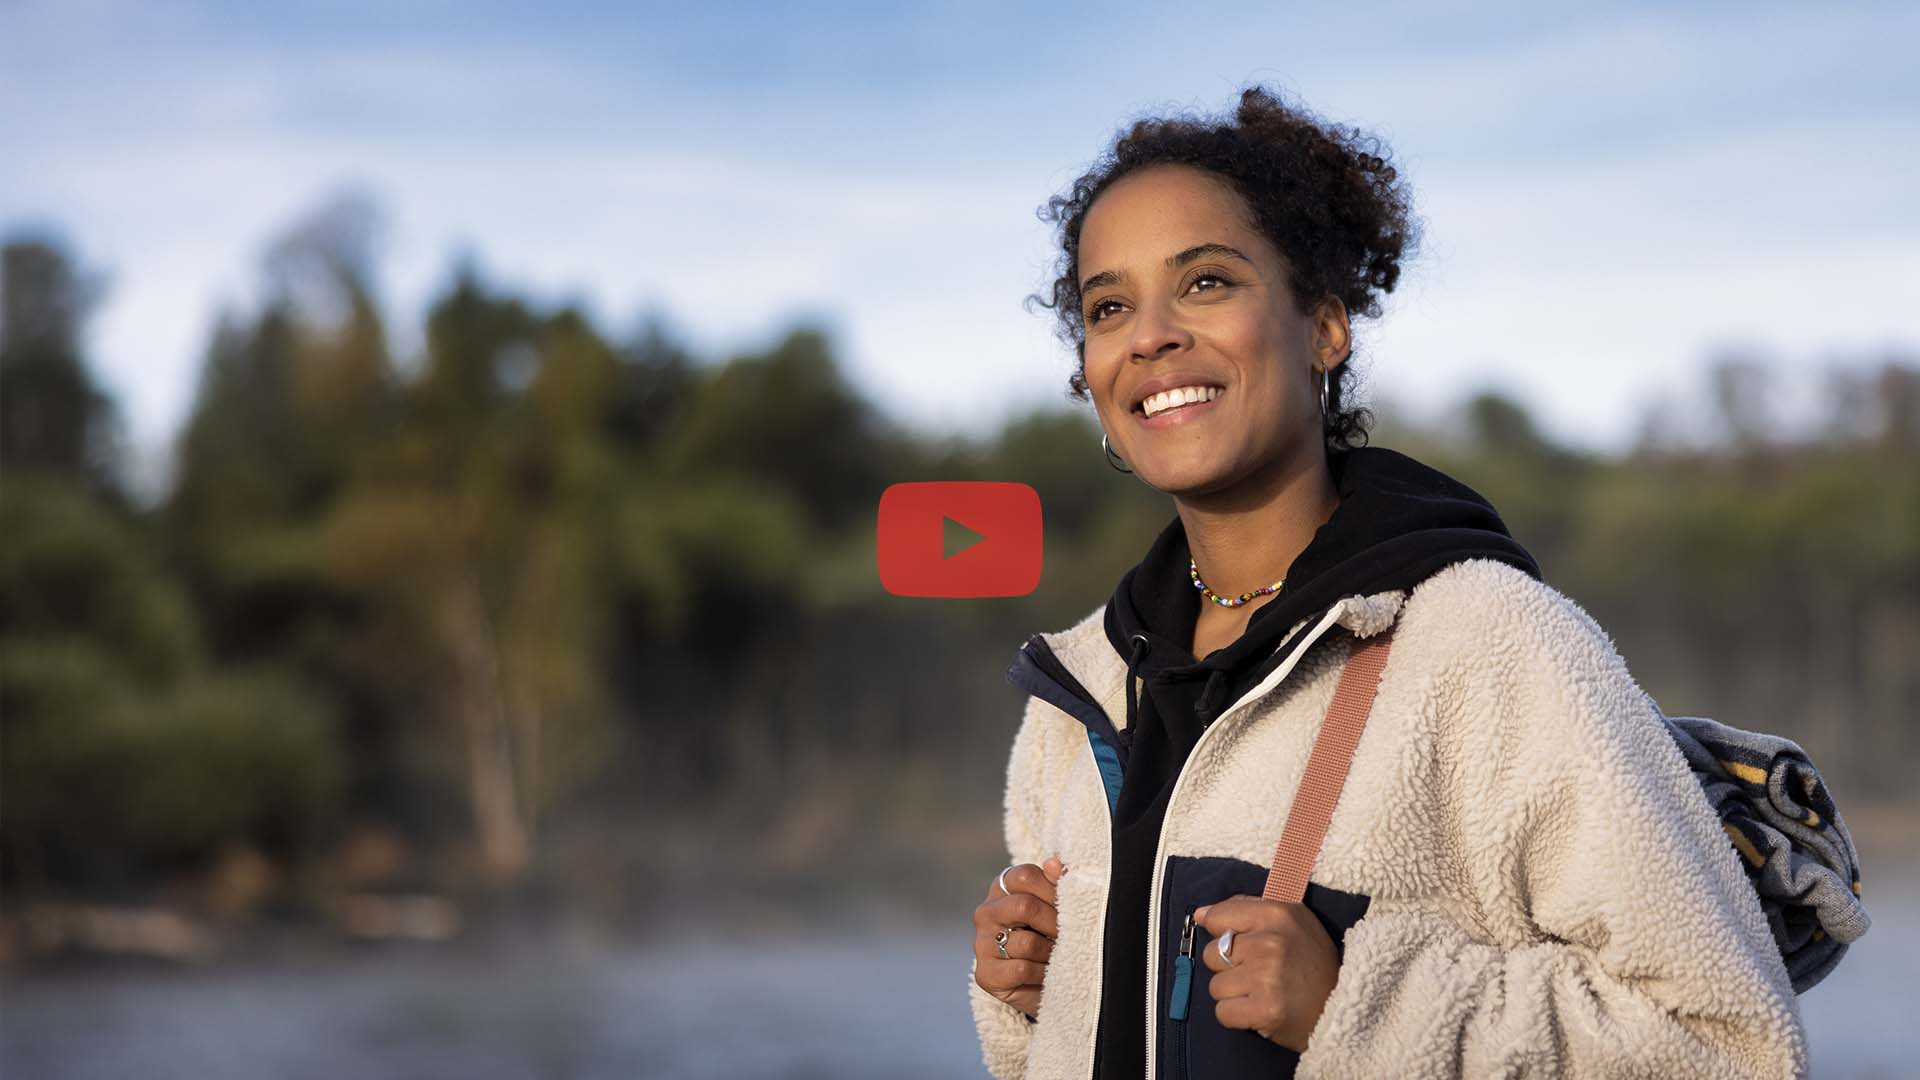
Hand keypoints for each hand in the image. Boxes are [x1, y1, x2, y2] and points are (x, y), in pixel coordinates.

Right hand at [971, 855, 1066, 1018]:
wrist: (1038, 981)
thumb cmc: (1047, 936)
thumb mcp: (1053, 906)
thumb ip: (1055, 883)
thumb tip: (1054, 862)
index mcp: (1002, 888)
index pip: (1025, 876)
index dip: (1053, 891)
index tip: (1069, 907)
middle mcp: (986, 912)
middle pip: (1025, 906)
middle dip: (1055, 924)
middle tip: (1067, 936)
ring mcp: (982, 944)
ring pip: (1027, 943)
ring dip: (1051, 954)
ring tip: (1056, 957)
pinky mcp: (985, 974)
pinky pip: (1021, 970)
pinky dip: (1042, 974)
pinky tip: (1046, 975)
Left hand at [1195, 895, 1339, 1052]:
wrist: (1345, 1008)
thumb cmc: (1312, 963)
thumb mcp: (1292, 921)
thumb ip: (1245, 909)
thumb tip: (1200, 914)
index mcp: (1278, 913)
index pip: (1217, 917)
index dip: (1223, 934)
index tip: (1244, 946)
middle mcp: (1271, 941)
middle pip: (1212, 954)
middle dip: (1230, 967)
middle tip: (1261, 974)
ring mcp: (1268, 976)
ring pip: (1216, 986)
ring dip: (1234, 994)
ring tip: (1262, 993)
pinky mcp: (1266, 1010)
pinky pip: (1222, 1012)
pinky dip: (1237, 1016)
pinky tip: (1259, 1011)